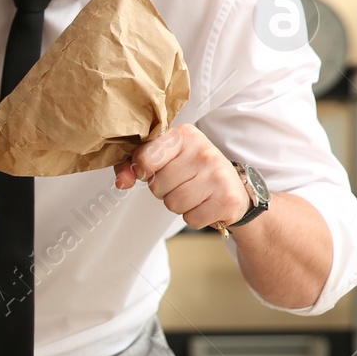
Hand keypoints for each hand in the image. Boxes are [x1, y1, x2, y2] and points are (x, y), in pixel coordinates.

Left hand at [113, 125, 249, 229]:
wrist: (234, 188)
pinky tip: (206, 204)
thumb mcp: (165, 159)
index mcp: (183, 135)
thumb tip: (122, 181)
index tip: (152, 171)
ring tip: (194, 193)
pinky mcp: (227, 199)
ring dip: (178, 205)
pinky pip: (191, 220)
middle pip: (157, 186)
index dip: (143, 171)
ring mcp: (217, 175)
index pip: (144, 159)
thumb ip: (134, 165)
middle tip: (182, 183)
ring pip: (173, 204)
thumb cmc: (192, 171)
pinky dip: (194, 217)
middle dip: (163, 190)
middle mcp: (202, 151)